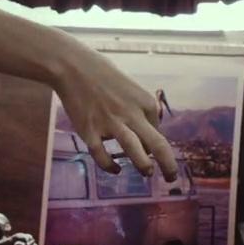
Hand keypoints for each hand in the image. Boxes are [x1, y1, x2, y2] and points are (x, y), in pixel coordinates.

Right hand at [54, 51, 178, 180]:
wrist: (72, 66)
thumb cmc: (101, 73)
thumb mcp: (129, 87)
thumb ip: (138, 108)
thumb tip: (143, 133)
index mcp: (144, 102)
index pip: (157, 130)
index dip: (154, 143)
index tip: (148, 148)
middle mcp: (131, 114)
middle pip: (157, 145)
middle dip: (168, 165)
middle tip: (171, 178)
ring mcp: (110, 124)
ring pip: (134, 151)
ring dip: (144, 166)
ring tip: (148, 172)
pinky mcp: (90, 131)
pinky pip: (102, 156)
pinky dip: (110, 166)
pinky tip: (115, 170)